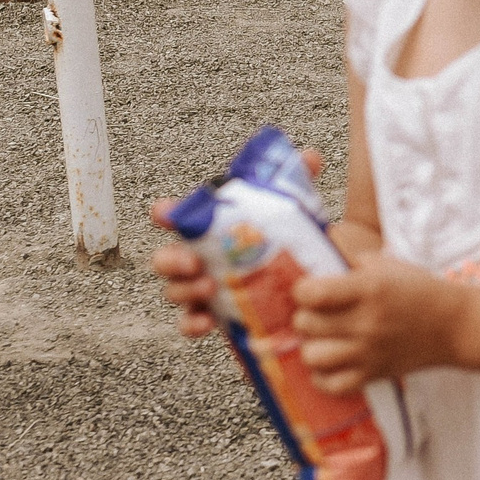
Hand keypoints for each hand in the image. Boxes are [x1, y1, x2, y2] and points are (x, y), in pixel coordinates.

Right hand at [148, 148, 323, 338]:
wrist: (314, 290)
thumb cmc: (291, 245)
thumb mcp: (297, 212)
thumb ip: (298, 182)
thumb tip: (308, 156)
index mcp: (213, 228)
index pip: (178, 217)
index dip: (165, 213)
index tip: (164, 213)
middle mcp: (202, 257)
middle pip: (166, 257)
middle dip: (170, 259)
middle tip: (193, 261)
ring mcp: (205, 289)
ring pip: (175, 290)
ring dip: (184, 290)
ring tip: (209, 288)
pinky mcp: (217, 317)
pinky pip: (191, 323)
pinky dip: (192, 323)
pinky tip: (207, 321)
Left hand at [293, 250, 465, 393]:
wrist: (455, 325)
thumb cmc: (419, 290)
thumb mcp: (389, 265)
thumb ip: (353, 263)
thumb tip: (321, 265)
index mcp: (368, 288)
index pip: (311, 293)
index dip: (302, 290)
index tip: (310, 290)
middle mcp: (365, 321)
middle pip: (305, 324)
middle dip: (306, 317)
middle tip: (319, 315)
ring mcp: (369, 351)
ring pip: (313, 356)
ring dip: (313, 346)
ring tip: (324, 340)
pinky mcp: (374, 374)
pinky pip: (331, 385)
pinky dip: (323, 377)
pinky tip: (331, 364)